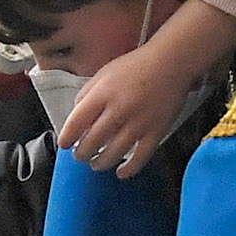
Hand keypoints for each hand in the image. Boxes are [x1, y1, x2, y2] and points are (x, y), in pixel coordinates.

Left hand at [63, 0, 235, 175]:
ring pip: (112, 154)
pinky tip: (121, 172)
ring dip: (100, 163)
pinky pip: (140, 159)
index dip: (66, 138)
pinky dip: (128, 170)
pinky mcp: (156, 132)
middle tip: (81, 155)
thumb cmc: (135, 67)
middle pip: (92, 143)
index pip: (76, 122)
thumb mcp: (103, 74)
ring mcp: (138, 123)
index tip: (64, 144)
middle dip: (82, 153)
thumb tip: (75, 120)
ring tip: (96, 163)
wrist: (171, 62)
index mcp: (102, 94)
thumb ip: (87, 96)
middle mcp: (119, 110)